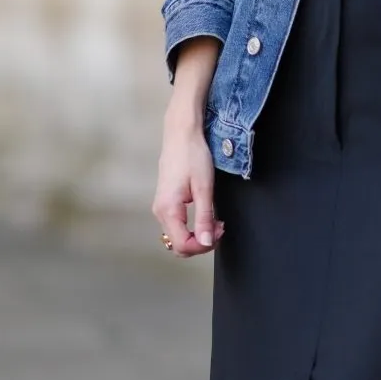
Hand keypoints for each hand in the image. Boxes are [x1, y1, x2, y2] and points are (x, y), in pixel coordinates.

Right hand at [152, 117, 221, 255]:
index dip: (203, 246)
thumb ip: (204, 218)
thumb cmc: (192, 156)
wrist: (181, 133)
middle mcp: (160, 212)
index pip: (183, 245)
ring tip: (215, 221)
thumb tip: (206, 242)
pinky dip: (191, 227)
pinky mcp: (165, 202)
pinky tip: (205, 215)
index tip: (219, 231)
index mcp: (168, 210)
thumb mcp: (204, 188)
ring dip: (197, 235)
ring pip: (177, 236)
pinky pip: (176, 225)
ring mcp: (161, 207)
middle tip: (220, 227)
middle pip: (178, 245)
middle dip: (201, 243)